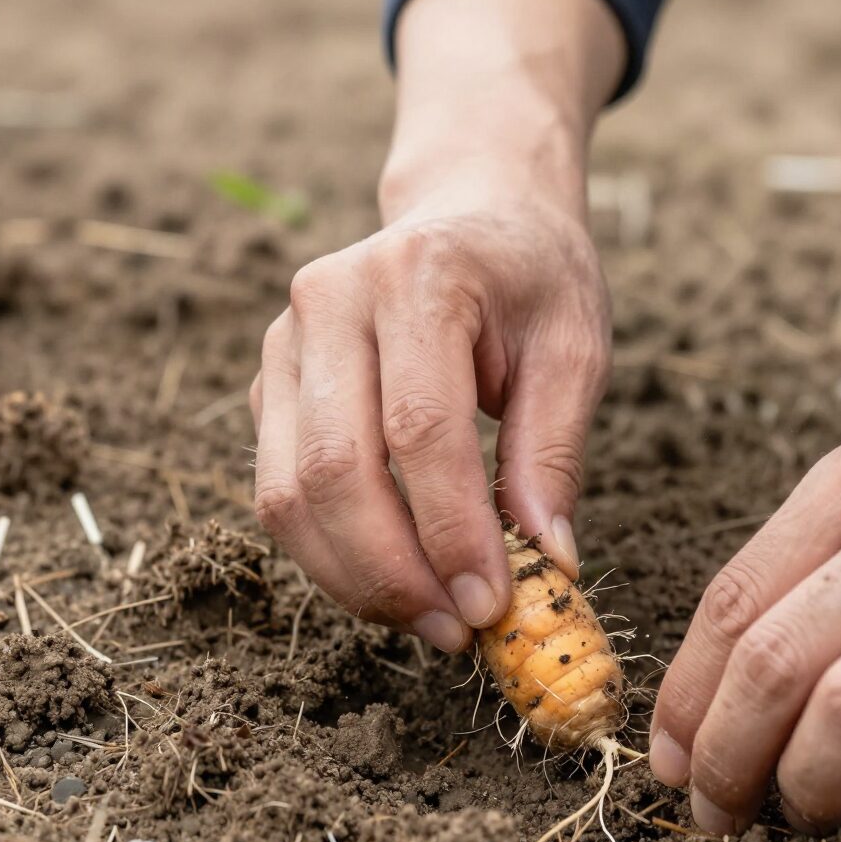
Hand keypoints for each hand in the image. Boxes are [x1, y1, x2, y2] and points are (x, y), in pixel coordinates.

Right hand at [252, 195, 608, 649]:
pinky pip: (279, 488)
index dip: (451, 531)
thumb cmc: (532, 278)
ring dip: (354, 578)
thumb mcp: (574, 346)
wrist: (472, 209)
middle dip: (395, 572)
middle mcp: (329, 299)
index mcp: (417, 274)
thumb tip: (545, 566)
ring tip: (430, 619)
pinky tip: (395, 578)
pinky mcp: (266, 382)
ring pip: (287, 491)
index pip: (419, 427)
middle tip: (458, 632)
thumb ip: (553, 451)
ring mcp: (283, 339)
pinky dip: (331, 553)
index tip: (492, 608)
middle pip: (335, 469)